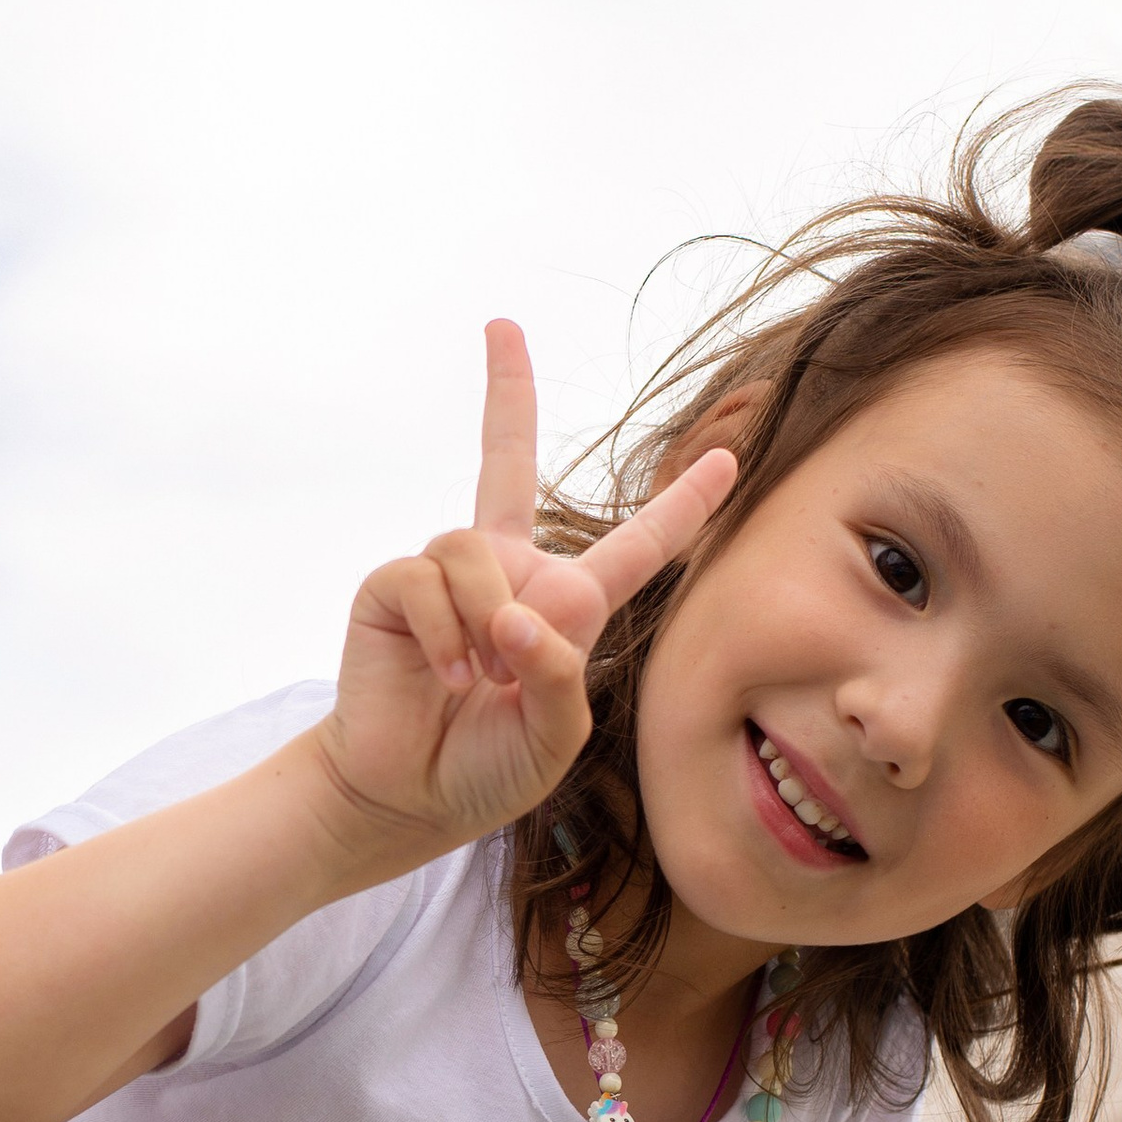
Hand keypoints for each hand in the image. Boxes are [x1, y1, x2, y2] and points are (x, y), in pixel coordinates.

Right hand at [312, 320, 735, 859]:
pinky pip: (427, 578)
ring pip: (475, 546)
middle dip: (507, 391)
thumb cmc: (486, 769)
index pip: (634, 545)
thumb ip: (557, 678)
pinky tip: (444, 674)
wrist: (405, 795)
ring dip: (484, 617)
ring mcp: (446, 577)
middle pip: (508, 460)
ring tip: (477, 678)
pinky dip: (443, 631)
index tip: (728, 456)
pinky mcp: (393, 588)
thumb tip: (514, 618)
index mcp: (564, 607)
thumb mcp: (553, 736)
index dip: (682, 503)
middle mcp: (504, 574)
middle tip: (501, 325)